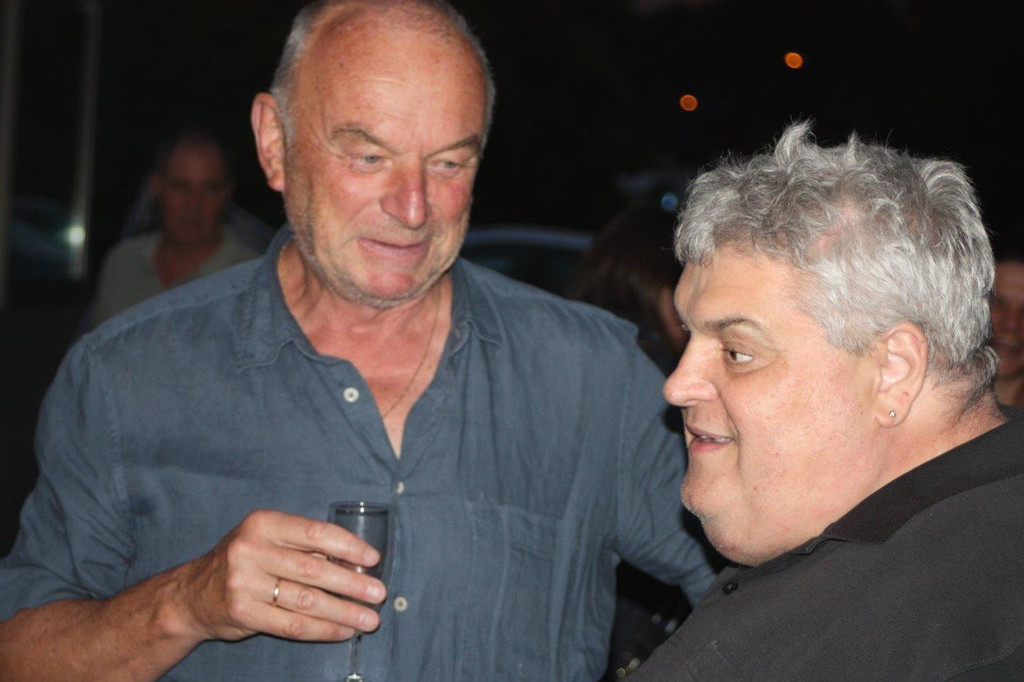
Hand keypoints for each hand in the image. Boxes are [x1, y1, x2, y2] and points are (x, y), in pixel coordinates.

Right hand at [172, 509, 385, 643]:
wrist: (192, 593)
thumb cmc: (244, 561)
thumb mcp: (267, 540)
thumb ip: (304, 546)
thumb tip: (356, 563)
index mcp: (263, 524)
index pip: (315, 532)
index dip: (348, 546)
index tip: (373, 559)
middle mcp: (251, 550)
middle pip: (314, 569)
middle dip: (352, 584)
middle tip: (379, 593)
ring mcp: (244, 583)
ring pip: (307, 600)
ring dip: (344, 611)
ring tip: (369, 618)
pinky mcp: (242, 613)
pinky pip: (292, 624)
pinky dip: (323, 629)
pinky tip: (343, 631)